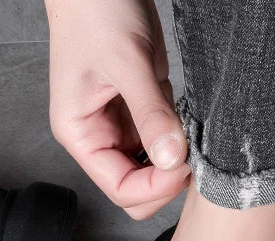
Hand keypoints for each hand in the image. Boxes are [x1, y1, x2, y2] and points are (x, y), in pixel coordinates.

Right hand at [45, 0, 189, 218]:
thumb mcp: (127, 61)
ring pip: (152, 168)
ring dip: (174, 160)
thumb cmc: (96, 9)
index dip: (153, 187)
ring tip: (192, 135)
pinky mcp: (140, 108)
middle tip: (192, 155)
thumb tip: (172, 160)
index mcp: (81, 135)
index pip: (119, 188)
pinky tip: (187, 119)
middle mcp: (98, 136)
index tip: (184, 165)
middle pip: (135, 187)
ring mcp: (120, 124)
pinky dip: (179, 137)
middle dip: (164, 181)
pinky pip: (163, 139)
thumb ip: (150, 113)